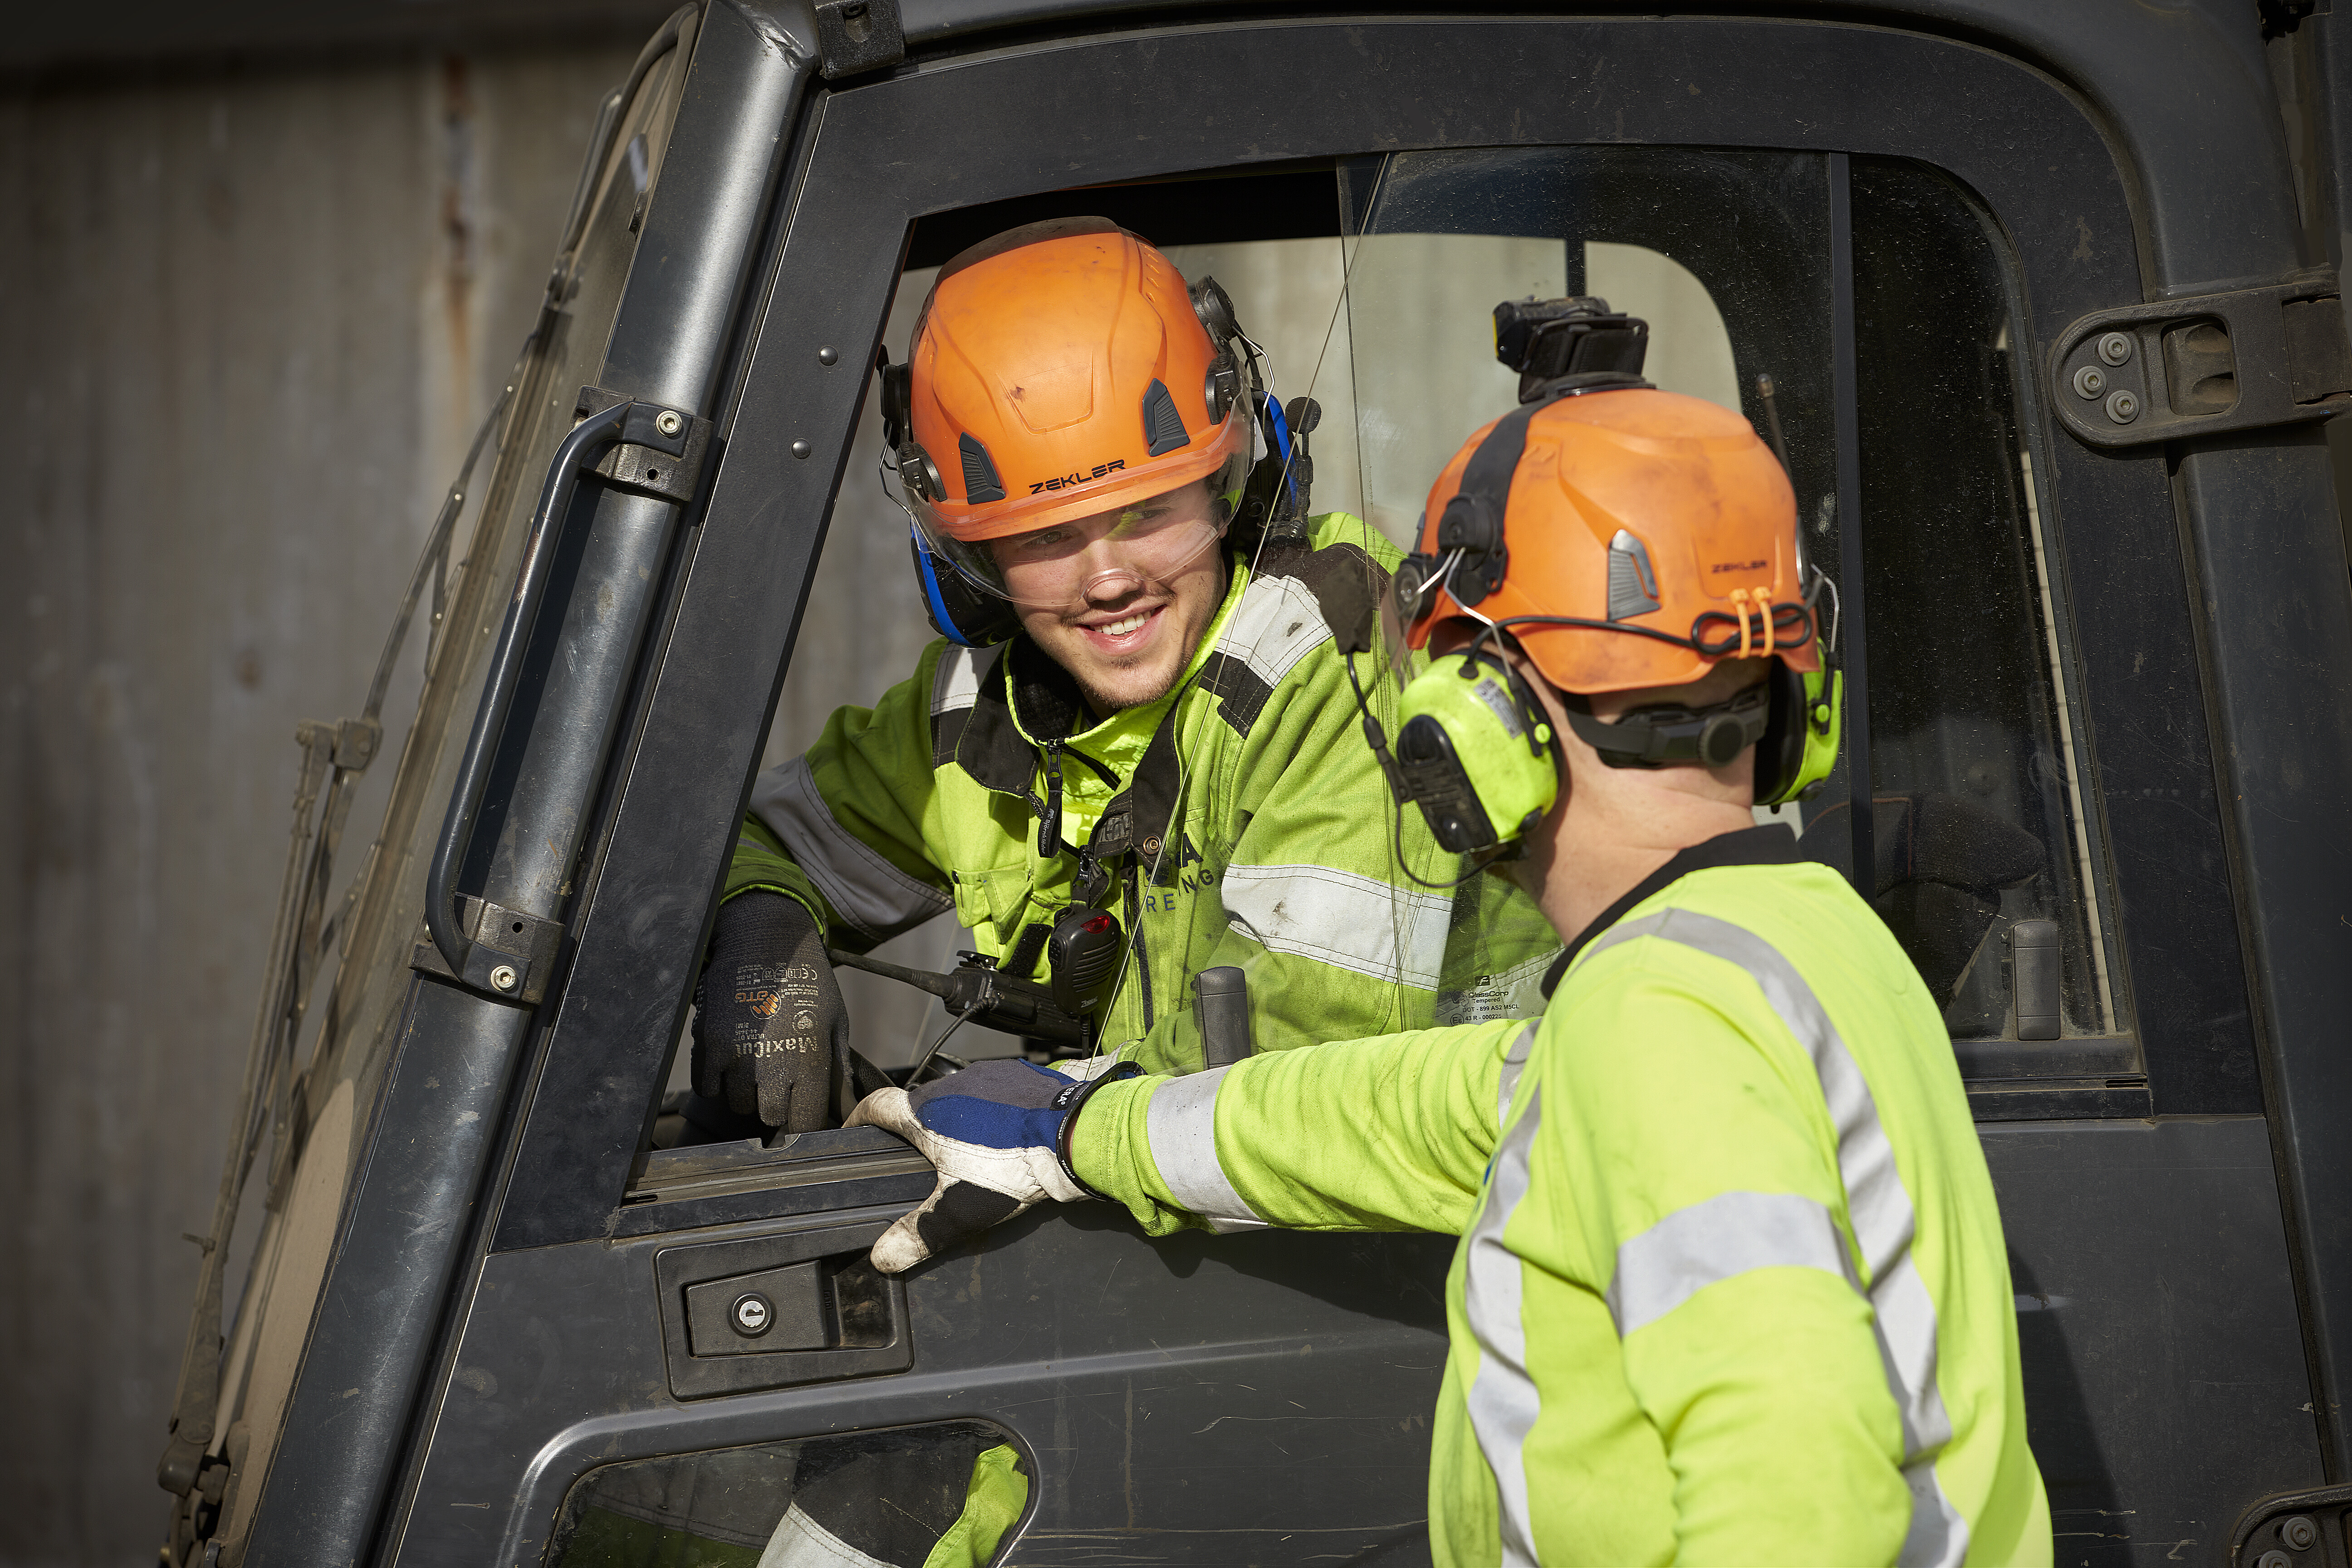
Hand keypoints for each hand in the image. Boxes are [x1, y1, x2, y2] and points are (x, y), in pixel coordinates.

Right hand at [692, 893, 846, 1133]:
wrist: (764, 941)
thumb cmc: (808, 983)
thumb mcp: (834, 1024)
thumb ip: (838, 1074)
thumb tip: (848, 1113)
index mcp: (809, 1062)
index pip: (805, 1123)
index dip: (806, 1121)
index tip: (804, 1110)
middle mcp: (770, 1066)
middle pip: (769, 1117)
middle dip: (777, 1105)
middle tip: (781, 1077)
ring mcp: (735, 1057)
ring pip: (738, 1104)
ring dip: (747, 1092)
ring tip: (759, 1059)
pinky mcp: (708, 1045)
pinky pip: (708, 1088)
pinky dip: (719, 1080)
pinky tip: (734, 1055)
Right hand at [848, 1058, 1137, 1271]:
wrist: (1076, 1136)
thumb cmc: (1015, 1168)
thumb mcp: (960, 1210)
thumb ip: (919, 1233)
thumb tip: (883, 1256)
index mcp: (927, 1111)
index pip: (877, 1105)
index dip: (861, 1118)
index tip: (855, 1129)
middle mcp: (954, 1084)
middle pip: (919, 1103)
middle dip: (914, 1127)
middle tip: (917, 1156)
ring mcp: (990, 1074)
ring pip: (959, 1095)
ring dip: (955, 1118)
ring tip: (965, 1149)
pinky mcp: (1022, 1075)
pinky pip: (994, 1091)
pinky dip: (991, 1111)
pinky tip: (1004, 1136)